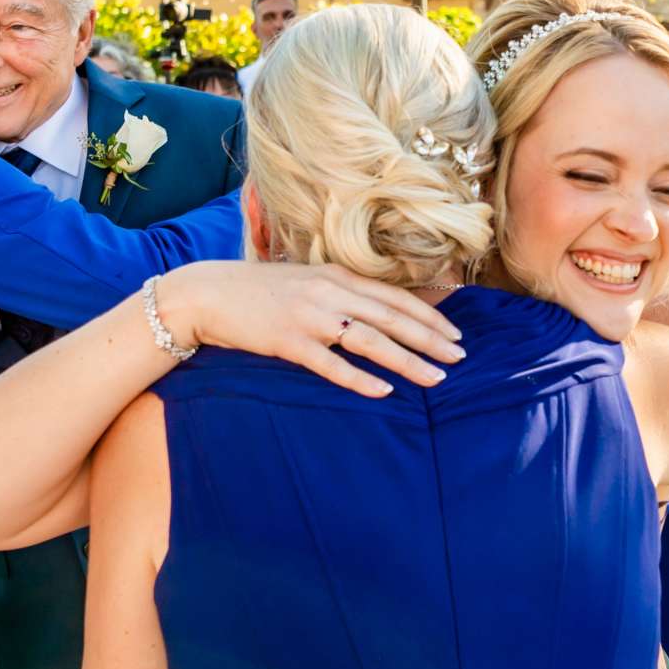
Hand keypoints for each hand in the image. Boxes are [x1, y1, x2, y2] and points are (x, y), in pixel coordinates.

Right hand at [159, 260, 465, 398]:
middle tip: (461, 359)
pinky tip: (384, 392)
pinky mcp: (288, 342)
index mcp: (337, 276)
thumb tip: (377, 312)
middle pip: (392, 319)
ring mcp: (309, 317)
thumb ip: (341, 293)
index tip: (456, 336)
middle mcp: (329, 293)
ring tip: (436, 379)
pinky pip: (331, 364)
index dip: (430, 317)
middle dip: (431, 340)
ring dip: (407, 361)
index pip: (395, 298)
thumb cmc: (259, 292)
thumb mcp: (306, 281)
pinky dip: (360, 379)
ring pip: (371, 341)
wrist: (206, 294)